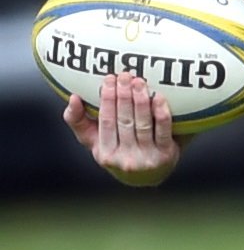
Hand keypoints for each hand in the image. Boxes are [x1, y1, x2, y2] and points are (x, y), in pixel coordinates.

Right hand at [64, 74, 180, 186]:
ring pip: (142, 124)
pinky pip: (163, 131)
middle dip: (123, 96)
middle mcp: (125, 158)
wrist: (148, 175)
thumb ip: (77, 120)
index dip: (106, 99)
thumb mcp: (94, 140)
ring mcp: (146, 158)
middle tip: (125, 74)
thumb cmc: (117, 149)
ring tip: (139, 81)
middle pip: (124, 121)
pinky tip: (158, 97)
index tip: (109, 78)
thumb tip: (72, 97)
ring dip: (140, 100)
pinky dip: (160, 113)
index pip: (105, 121)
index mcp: (104, 153)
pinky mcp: (165, 155)